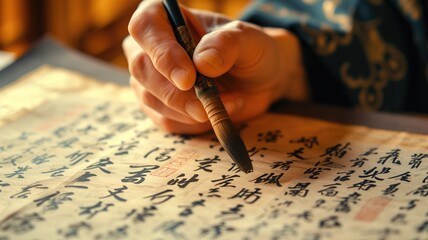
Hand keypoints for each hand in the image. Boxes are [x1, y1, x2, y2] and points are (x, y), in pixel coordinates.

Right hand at [123, 0, 308, 133]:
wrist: (260, 80)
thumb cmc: (251, 51)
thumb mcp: (249, 41)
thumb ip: (227, 44)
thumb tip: (202, 61)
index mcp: (166, 17)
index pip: (145, 27)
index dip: (162, 53)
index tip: (188, 78)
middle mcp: (150, 47)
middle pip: (141, 68)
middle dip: (174, 92)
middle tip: (205, 105)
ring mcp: (151, 79)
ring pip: (150, 98)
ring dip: (189, 109)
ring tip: (229, 102)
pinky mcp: (160, 107)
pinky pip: (165, 121)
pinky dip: (194, 123)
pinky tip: (216, 112)